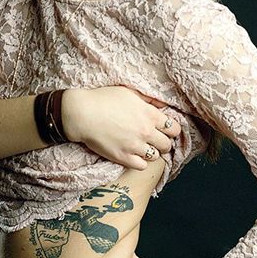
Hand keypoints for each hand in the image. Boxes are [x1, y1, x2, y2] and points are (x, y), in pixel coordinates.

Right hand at [62, 86, 181, 170]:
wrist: (82, 113)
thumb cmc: (103, 98)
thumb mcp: (129, 91)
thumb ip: (148, 98)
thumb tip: (162, 103)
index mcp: (150, 114)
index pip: (174, 128)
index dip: (171, 130)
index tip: (164, 130)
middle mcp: (146, 131)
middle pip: (167, 144)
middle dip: (163, 142)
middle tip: (154, 140)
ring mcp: (135, 145)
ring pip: (155, 156)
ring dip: (151, 152)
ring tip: (142, 147)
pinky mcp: (123, 157)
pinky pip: (142, 166)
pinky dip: (140, 162)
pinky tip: (134, 155)